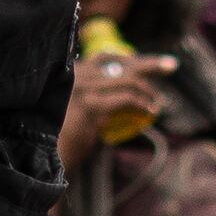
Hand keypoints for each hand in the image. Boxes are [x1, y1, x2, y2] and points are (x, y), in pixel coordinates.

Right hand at [58, 41, 171, 164]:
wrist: (44, 158)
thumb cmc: (60, 141)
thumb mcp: (75, 114)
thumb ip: (93, 101)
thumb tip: (121, 100)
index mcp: (68, 73)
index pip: (103, 57)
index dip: (127, 59)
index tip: (146, 64)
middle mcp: (73, 75)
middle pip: (119, 63)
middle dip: (148, 63)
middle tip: (170, 65)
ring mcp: (81, 88)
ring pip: (127, 80)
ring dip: (148, 91)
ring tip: (158, 104)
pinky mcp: (90, 106)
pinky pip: (126, 100)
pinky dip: (142, 105)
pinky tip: (150, 112)